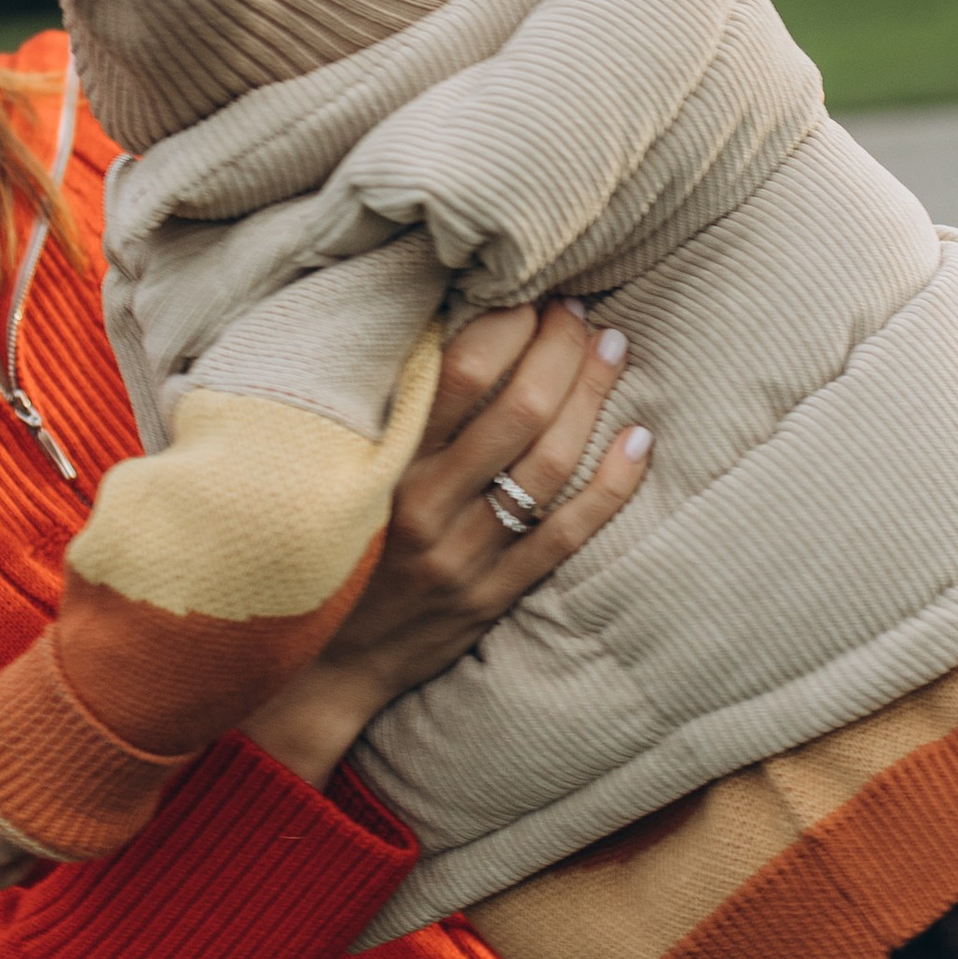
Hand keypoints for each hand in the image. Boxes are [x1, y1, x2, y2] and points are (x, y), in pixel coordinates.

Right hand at [240, 301, 652, 787]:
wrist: (317, 668)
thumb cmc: (326, 547)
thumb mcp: (333, 472)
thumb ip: (375, 411)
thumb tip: (425, 322)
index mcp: (382, 465)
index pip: (460, 374)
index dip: (508, 322)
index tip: (529, 291)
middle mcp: (425, 508)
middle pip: (519, 410)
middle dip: (560, 348)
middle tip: (580, 309)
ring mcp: (465, 558)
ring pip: (551, 465)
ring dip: (592, 398)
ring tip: (614, 349)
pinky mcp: (494, 598)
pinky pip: (567, 535)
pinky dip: (613, 486)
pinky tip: (640, 439)